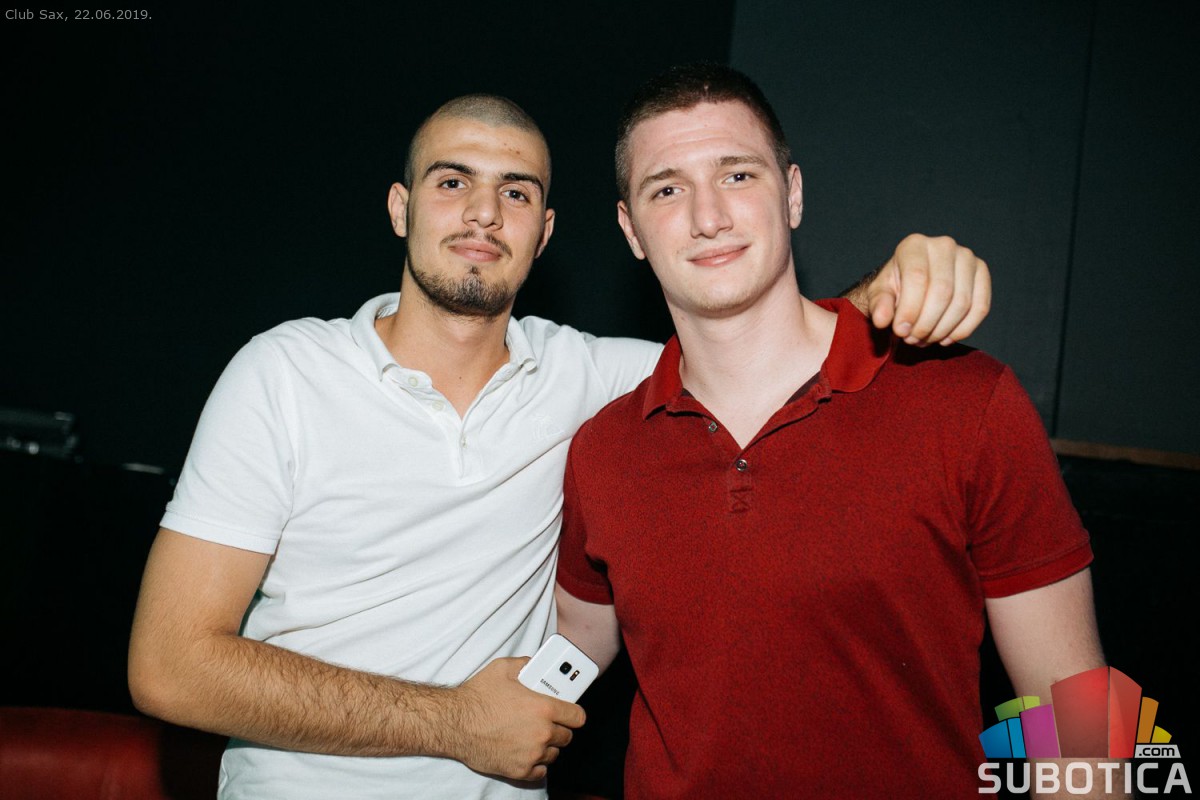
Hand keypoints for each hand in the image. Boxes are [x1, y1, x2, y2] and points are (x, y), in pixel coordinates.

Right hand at [447, 657, 585, 781]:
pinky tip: (527, 751)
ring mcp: (532, 754)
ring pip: (554, 753)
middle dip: (559, 728)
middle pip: (566, 736)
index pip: (577, 716)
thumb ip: (527, 664)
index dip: (574, 713)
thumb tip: (538, 664)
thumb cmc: (477, 696)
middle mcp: (542, 733)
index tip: (570, 712)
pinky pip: (541, 771)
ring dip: (547, 745)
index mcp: (543, 708)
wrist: (454, 724)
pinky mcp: (520, 771)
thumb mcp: (503, 668)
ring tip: (532, 735)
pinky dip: (536, 763)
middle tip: (546, 721)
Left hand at [866, 234, 990, 345]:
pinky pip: (980, 308)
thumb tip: (882, 320)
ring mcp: (967, 258)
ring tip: (924, 339)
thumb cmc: (896, 287)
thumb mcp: (880, 294)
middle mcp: (944, 245)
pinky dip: (962, 330)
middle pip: (942, 292)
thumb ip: (879, 305)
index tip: (900, 331)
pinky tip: (944, 338)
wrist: (913, 284)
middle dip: (926, 324)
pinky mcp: (982, 274)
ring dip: (942, 330)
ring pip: (962, 303)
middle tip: (912, 339)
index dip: (909, 310)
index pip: (917, 278)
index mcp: (914, 245)